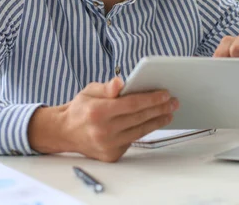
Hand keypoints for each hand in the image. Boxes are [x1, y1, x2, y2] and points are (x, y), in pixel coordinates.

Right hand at [29, 77, 177, 161]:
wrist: (65, 132)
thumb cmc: (80, 108)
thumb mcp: (90, 91)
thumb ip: (107, 87)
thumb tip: (120, 82)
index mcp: (98, 111)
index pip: (131, 104)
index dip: (151, 99)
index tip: (165, 94)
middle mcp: (103, 130)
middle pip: (139, 118)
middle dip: (159, 109)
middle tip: (173, 102)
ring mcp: (108, 145)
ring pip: (140, 131)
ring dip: (157, 121)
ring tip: (168, 112)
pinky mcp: (112, 155)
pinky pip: (133, 140)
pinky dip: (144, 130)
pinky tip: (153, 122)